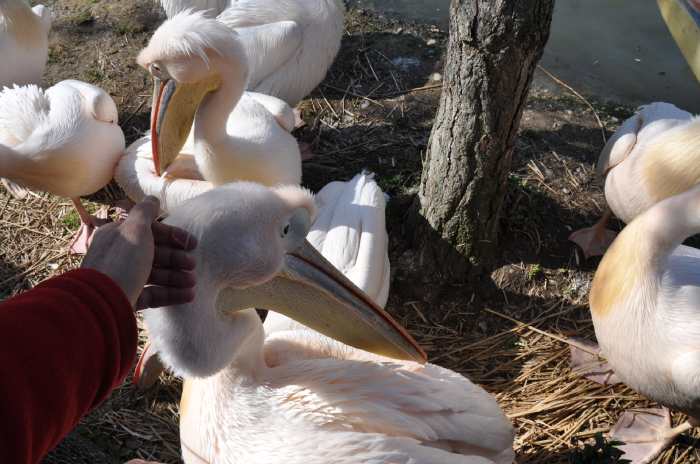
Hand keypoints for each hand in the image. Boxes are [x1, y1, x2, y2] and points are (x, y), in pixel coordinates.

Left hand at [81, 196, 196, 309]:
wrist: (102, 302)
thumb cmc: (122, 261)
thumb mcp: (135, 229)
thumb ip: (146, 212)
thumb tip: (152, 198)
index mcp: (118, 235)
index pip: (149, 231)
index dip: (172, 235)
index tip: (192, 243)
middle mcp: (119, 256)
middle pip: (153, 253)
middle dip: (175, 258)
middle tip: (192, 264)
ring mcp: (123, 279)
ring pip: (155, 275)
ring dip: (176, 276)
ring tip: (192, 282)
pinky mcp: (127, 299)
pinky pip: (153, 294)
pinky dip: (171, 294)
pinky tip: (188, 296)